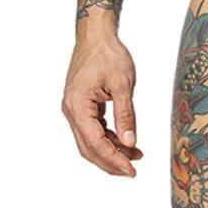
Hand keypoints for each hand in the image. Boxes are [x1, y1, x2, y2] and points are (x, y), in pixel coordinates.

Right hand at [62, 29, 142, 175]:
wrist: (97, 35)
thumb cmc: (108, 54)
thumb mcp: (123, 84)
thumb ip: (126, 115)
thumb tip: (130, 142)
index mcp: (78, 106)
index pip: (95, 143)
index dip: (113, 159)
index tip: (130, 170)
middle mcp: (71, 111)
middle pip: (89, 148)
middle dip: (110, 162)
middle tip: (131, 171)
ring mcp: (75, 109)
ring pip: (90, 140)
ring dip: (111, 151)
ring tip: (135, 156)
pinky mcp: (82, 105)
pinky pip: (93, 128)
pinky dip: (109, 137)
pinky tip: (126, 141)